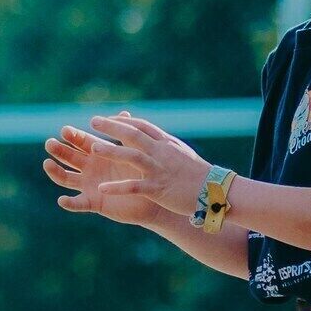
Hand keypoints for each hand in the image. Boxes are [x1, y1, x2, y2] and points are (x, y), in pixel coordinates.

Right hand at [43, 121, 171, 227]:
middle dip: (58, 150)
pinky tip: (62, 200)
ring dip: (55, 171)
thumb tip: (124, 113)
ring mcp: (89, 185)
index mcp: (98, 153)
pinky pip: (78, 203)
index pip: (80, 141)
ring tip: (47, 164)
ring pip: (66, 178)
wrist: (152, 197)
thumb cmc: (144, 172)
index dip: (72, 136)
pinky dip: (69, 203)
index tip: (65, 130)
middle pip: (68, 157)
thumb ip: (127, 135)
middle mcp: (89, 168)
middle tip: (50, 143)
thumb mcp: (135, 151)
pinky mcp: (93, 202)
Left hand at [77, 111, 211, 218]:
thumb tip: (153, 137)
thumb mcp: (181, 154)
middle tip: (93, 121)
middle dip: (112, 126)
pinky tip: (101, 189)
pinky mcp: (158, 188)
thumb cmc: (198, 174)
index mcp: (166, 143)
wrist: (217, 192)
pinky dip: (118, 187)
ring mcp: (159, 170)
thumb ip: (165, 145)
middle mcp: (161, 152)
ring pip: (132, 156)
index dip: (122, 121)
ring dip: (112, 151)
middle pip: (133, 135)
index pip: (141, 126)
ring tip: (93, 148)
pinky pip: (135, 186)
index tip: (107, 118)